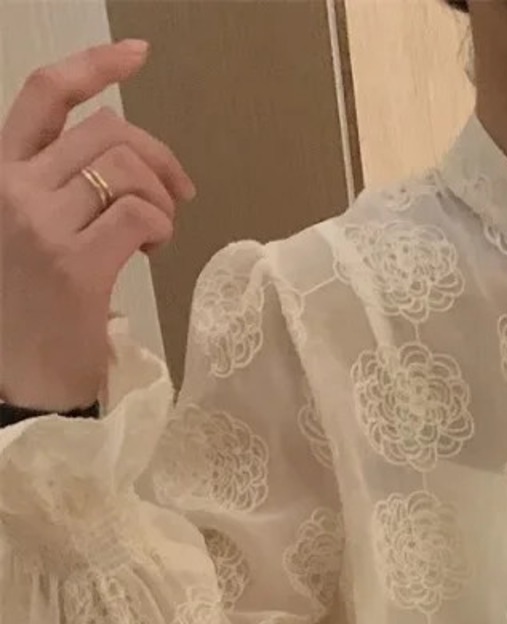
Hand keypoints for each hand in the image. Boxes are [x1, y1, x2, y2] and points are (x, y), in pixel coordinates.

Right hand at [0, 41, 195, 410]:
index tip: (137, 53)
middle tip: (178, 196)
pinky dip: (161, 227)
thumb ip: (65, 187)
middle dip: (158, 157)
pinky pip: (141, 215)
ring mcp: (41, 224)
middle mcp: (13, 188)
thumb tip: (131, 163)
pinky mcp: (75, 264)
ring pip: (128, 170)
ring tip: (158, 233)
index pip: (43, 95)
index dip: (93, 65)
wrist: (23, 377)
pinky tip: (152, 251)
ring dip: (162, 198)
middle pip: (107, 131)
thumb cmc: (36, 307)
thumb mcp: (37, 230)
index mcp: (0, 173)